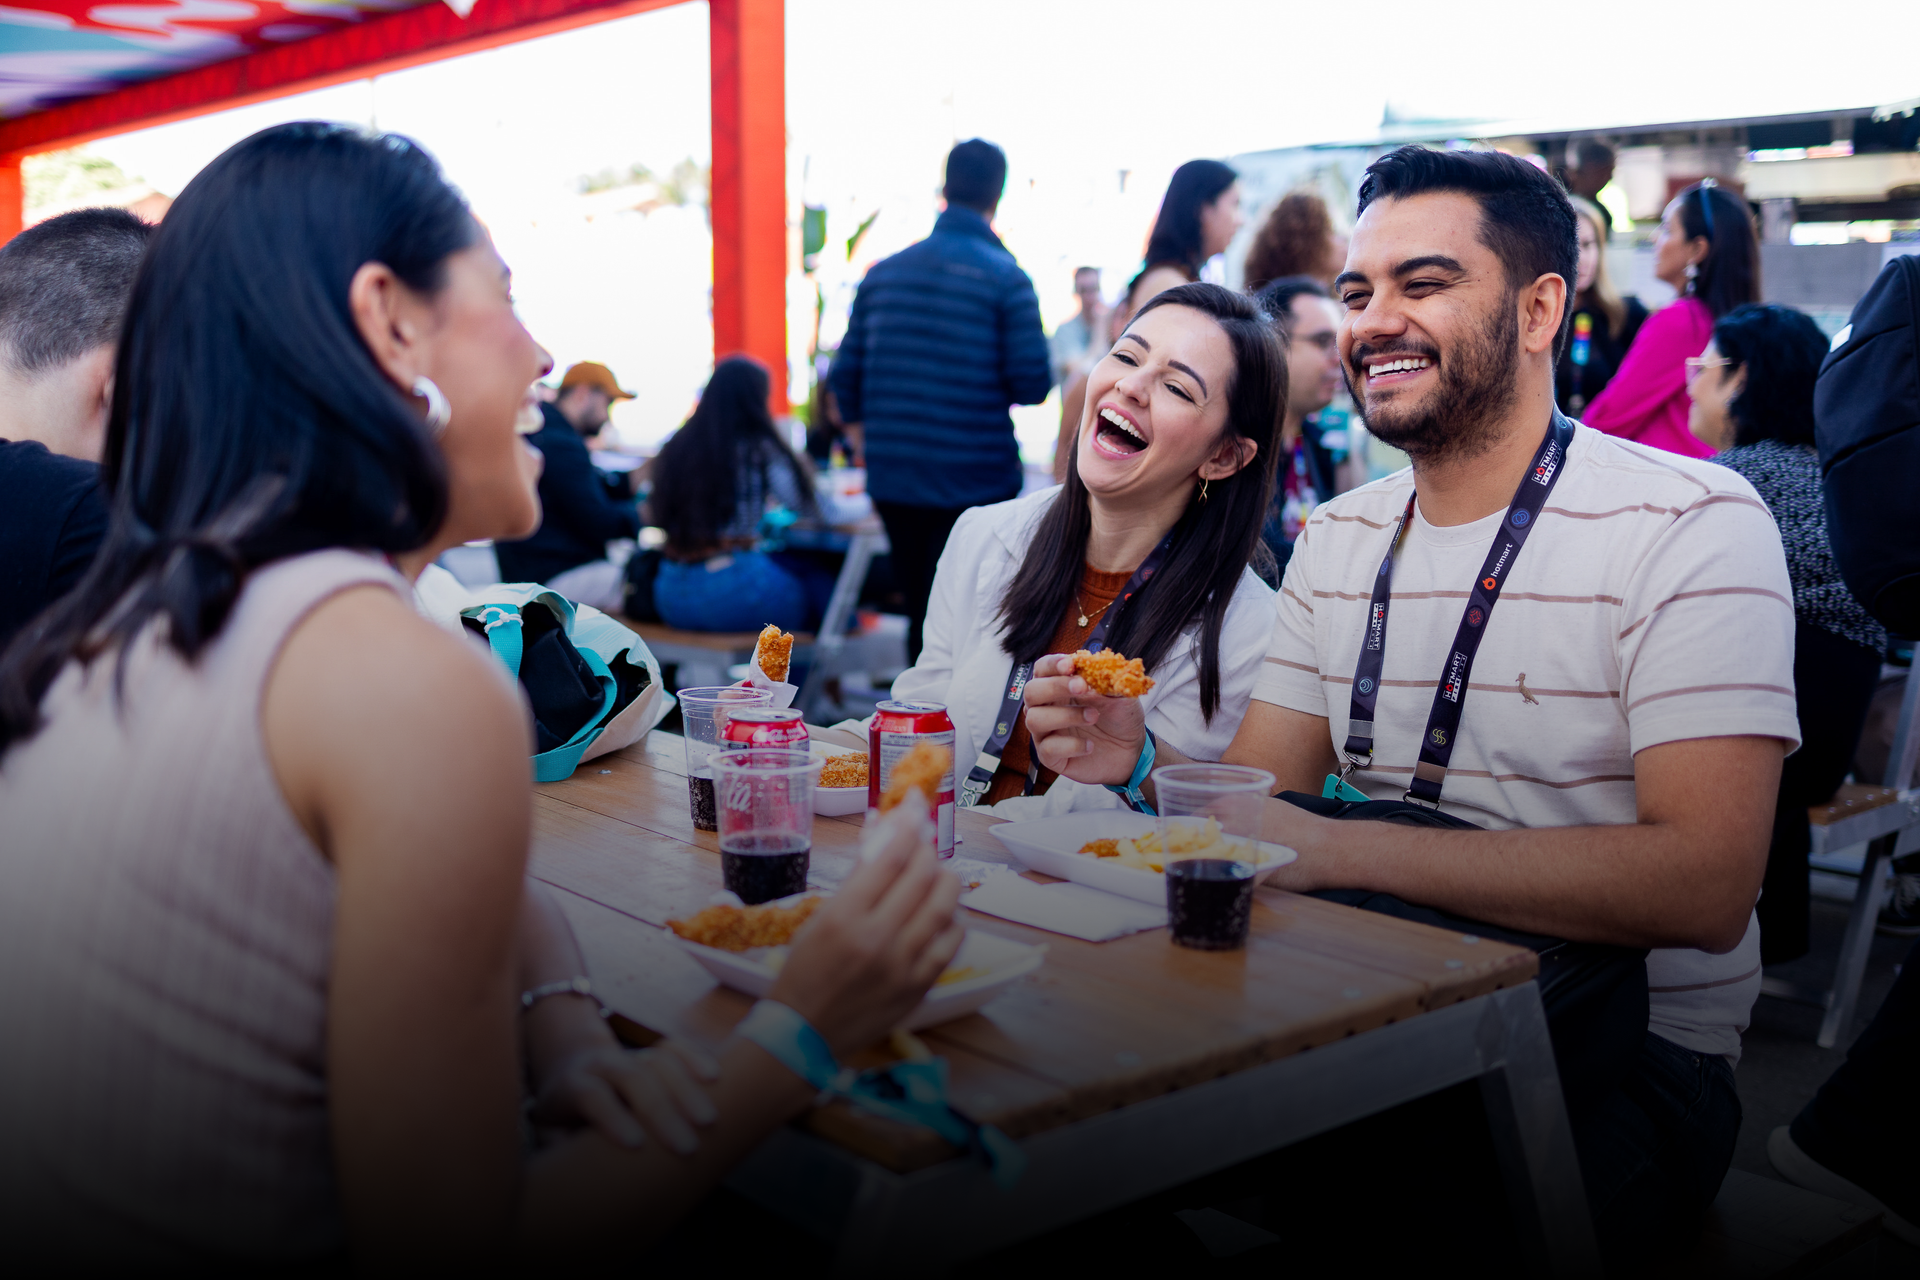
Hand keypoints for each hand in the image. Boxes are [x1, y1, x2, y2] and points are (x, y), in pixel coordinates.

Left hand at [527, 1039, 719, 1152]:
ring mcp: (630, 1054)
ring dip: (687, 1089)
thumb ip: (559, 1150)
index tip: (635, 1145)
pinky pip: (676, 1047)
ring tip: (709, 1122)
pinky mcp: (652, 1051)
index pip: (592, 1095)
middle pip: (633, 1077)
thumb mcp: (547, 1133)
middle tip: (687, 1148)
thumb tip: (576, 1172)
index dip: (612, 1117)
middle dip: (661, 1111)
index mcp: (572, 1085)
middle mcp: (602, 1064)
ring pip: (659, 1061)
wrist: (570, 1064)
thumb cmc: (562, 1114)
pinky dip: (696, 1058)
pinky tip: (715, 1078)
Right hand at [770, 793, 964, 1055]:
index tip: (916, 805)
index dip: (907, 824)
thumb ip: (857, 875)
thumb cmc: (805, 968)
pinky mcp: (920, 986)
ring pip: (944, 904)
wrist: (805, 1031)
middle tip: (924, 839)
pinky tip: (942, 912)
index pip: (890, 857)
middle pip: (922, 875)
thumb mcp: (822, 916)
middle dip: (927, 847)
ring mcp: (903, 965)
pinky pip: (952, 941)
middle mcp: (877, 939)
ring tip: (936, 873)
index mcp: (845, 917)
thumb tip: (883, 827)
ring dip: (944, 879)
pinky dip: (952, 919)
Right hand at [1020, 653, 1147, 784]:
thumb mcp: (1119, 694)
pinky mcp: (1051, 757)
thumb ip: (1106, 679)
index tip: (1070, 665)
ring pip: (1035, 719)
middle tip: (1082, 687)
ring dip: (1065, 715)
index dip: (1052, 664)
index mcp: (1060, 686)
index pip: (1043, 668)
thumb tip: (1094, 667)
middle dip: (1055, 687)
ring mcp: (1046, 732)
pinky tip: (1090, 745)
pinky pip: (1048, 749)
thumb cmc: (1119, 718)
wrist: (1131, 751)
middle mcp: (1047, 707)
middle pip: (1031, 692)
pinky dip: (1071, 745)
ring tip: (1093, 716)